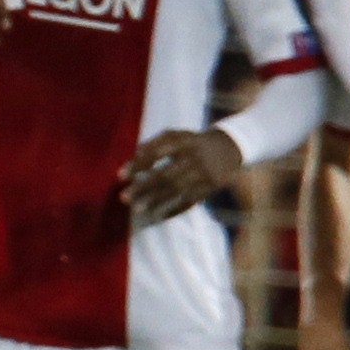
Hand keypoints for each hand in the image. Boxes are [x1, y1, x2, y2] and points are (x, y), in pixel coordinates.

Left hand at [120, 127, 242, 224]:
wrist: (230, 147)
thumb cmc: (192, 142)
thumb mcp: (176, 135)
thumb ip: (154, 143)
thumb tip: (135, 154)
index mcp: (184, 142)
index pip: (157, 153)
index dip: (139, 164)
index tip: (120, 175)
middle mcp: (195, 158)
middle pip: (166, 175)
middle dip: (143, 187)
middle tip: (123, 198)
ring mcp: (204, 174)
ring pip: (177, 190)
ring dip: (155, 201)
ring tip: (136, 209)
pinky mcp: (211, 187)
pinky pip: (190, 200)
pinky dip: (174, 208)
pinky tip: (157, 214)